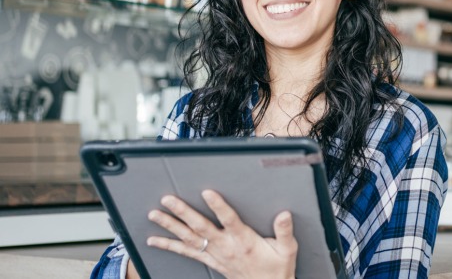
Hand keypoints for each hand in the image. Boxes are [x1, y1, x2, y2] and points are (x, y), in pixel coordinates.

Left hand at [147, 191, 297, 278]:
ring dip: (170, 226)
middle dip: (182, 212)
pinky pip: (187, 253)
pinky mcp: (210, 261)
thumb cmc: (276, 270)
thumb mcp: (287, 251)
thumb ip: (284, 231)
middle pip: (200, 227)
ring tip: (154, 214)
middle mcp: (226, 247)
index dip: (218, 206)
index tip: (208, 192)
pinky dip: (169, 246)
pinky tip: (155, 240)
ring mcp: (215, 255)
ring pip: (189, 238)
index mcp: (244, 241)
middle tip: (168, 199)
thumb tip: (284, 214)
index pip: (229, 220)